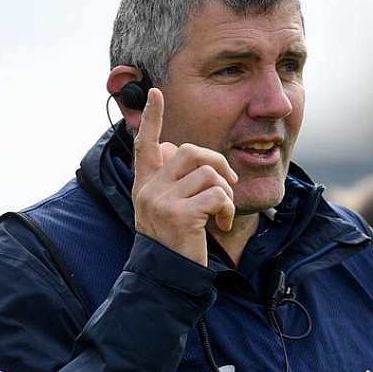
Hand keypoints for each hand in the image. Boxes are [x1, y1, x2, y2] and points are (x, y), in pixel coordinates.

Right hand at [131, 88, 237, 265]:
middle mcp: (148, 189)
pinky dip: (228, 208)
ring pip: (208, 172)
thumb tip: (184, 151)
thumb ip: (171, 180)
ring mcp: (161, 201)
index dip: (151, 118)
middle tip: (228, 183)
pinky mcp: (180, 215)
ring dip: (225, 191)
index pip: (145, 144)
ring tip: (222, 212)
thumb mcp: (164, 207)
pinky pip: (217, 195)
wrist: (166, 277)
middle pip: (190, 151)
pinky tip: (223, 224)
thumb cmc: (173, 242)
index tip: (155, 94)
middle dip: (217, 162)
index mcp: (144, 184)